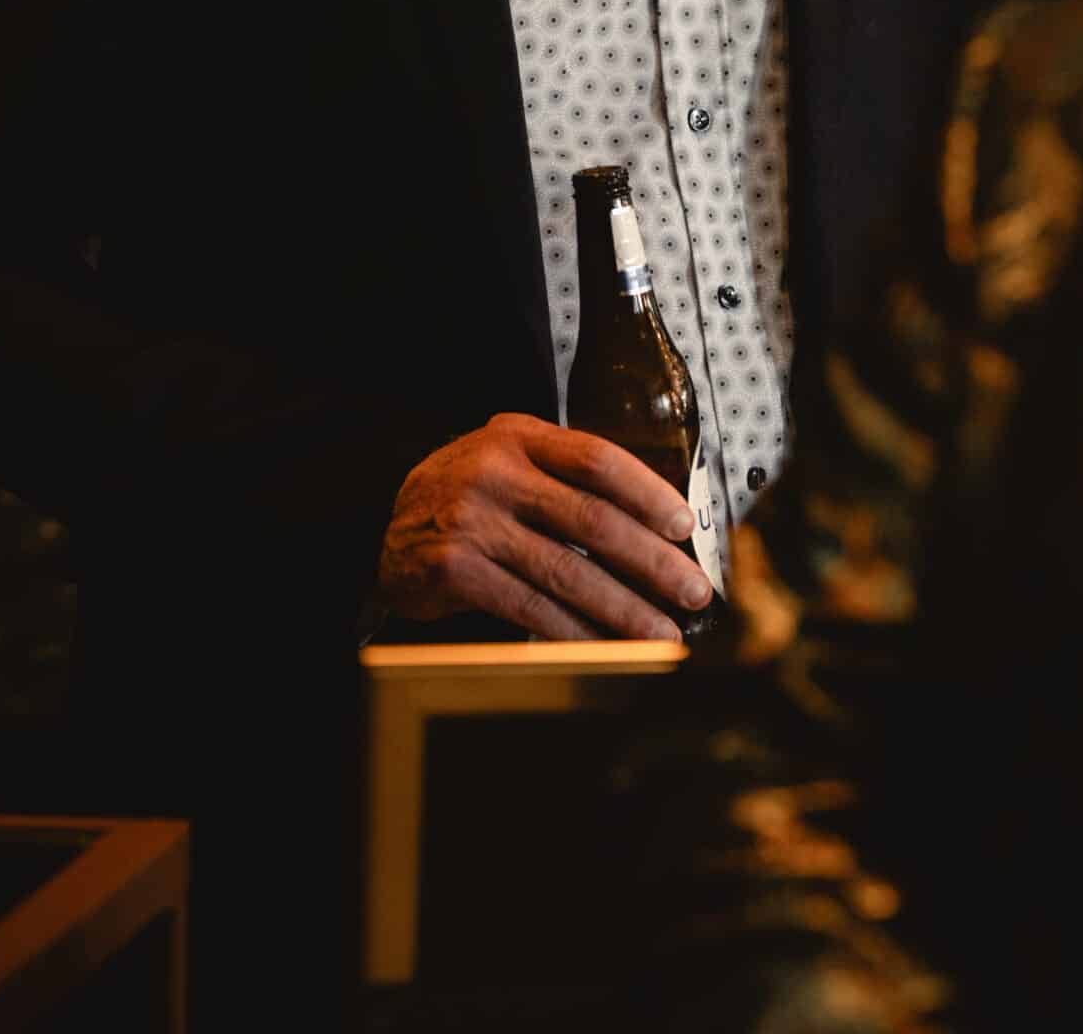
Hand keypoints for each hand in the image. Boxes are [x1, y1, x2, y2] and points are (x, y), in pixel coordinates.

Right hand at [374, 412, 712, 640]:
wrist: (390, 526)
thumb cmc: (468, 494)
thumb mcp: (510, 459)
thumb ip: (566, 477)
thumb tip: (653, 526)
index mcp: (519, 436)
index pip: (597, 459)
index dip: (647, 493)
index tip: (684, 526)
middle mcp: (496, 472)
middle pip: (592, 520)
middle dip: (652, 562)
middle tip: (692, 590)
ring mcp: (475, 522)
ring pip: (568, 573)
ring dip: (625, 609)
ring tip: (662, 633)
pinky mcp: (459, 570)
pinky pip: (533, 608)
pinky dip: (577, 633)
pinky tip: (608, 648)